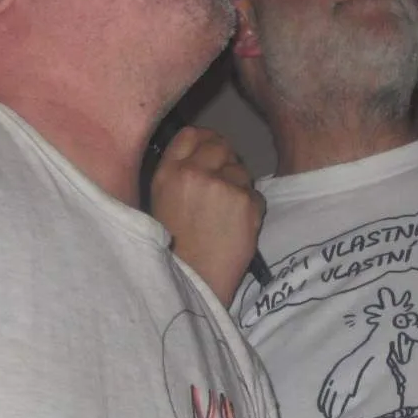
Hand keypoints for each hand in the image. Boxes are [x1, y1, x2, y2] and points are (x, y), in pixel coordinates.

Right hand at [149, 125, 264, 305]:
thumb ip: (178, 176)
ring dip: (239, 189)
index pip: (191, 135)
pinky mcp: (246, 203)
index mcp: (167, 173)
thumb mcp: (160, 204)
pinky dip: (252, 210)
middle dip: (225, 162)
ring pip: (242, 171)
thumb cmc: (173, 251)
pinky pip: (257, 195)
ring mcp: (222, 186)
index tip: (211, 153)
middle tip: (224, 188)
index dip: (205, 141)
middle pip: (220, 146)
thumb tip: (202, 156)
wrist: (192, 283)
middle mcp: (194, 173)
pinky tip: (237, 229)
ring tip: (226, 217)